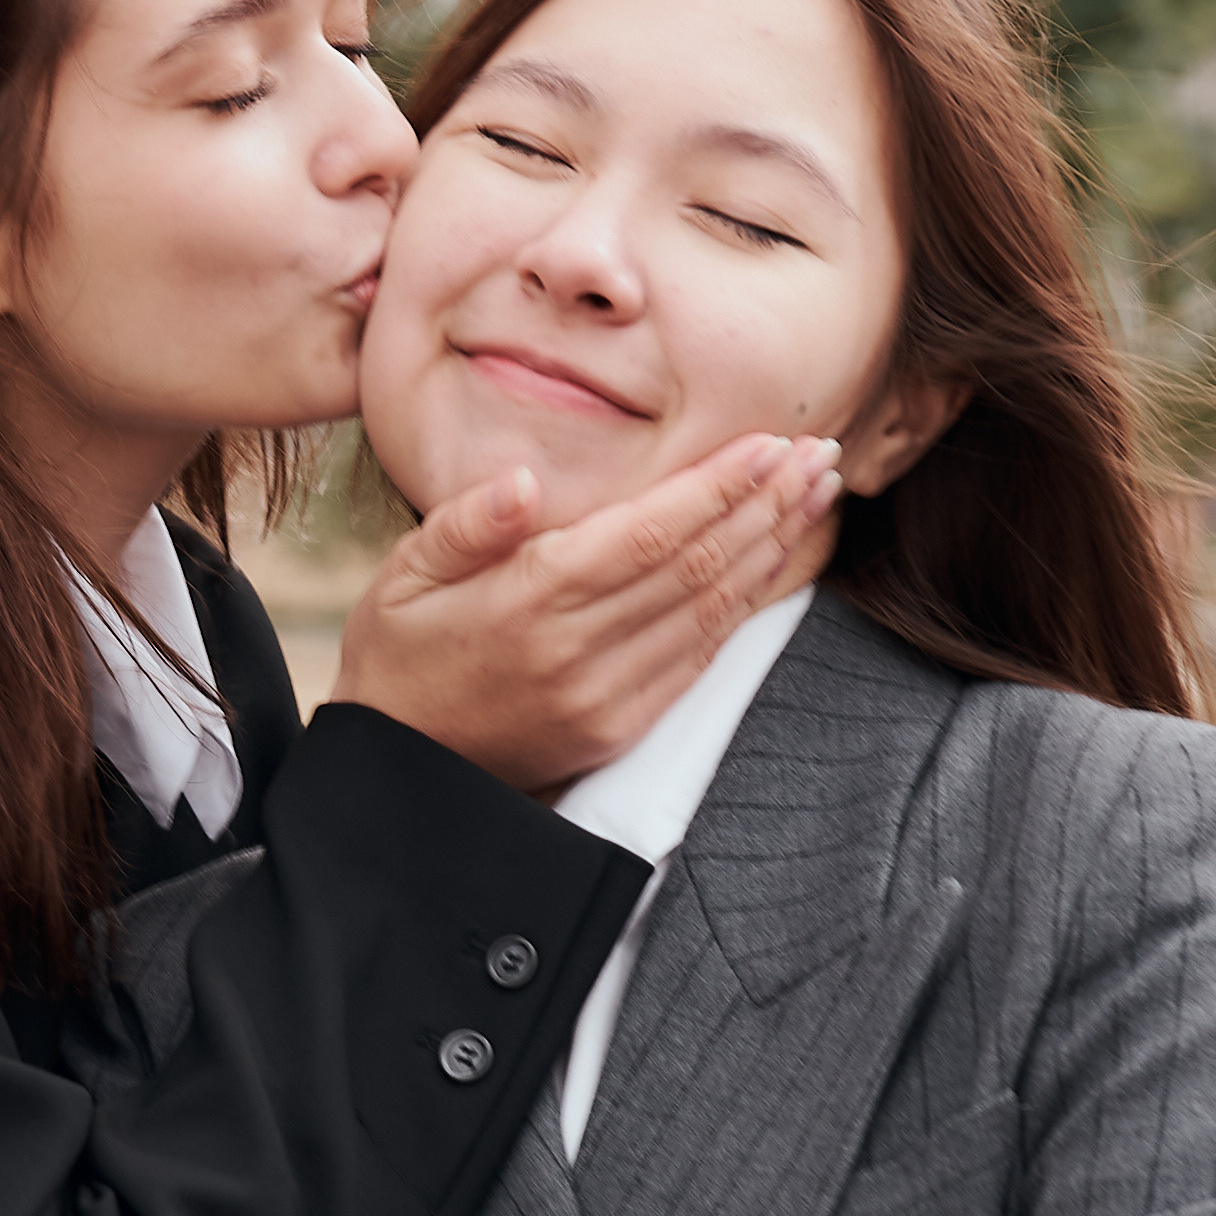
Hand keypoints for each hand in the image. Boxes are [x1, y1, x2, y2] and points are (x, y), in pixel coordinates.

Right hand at [332, 432, 841, 792]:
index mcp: (528, 602)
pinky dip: (745, 606)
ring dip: (772, 550)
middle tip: (819, 454)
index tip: (771, 443)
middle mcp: (577, 653)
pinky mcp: (618, 730)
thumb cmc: (397, 657)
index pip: (650, 533)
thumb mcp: (401, 577)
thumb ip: (465, 524)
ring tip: (817, 497)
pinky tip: (773, 564)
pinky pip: (699, 660)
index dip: (719, 486)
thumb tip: (521, 480)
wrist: (395, 772)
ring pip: (712, 613)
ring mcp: (605, 699)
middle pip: (698, 566)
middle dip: (766, 505)